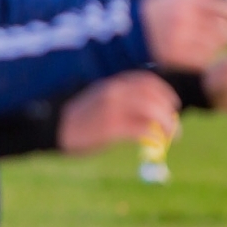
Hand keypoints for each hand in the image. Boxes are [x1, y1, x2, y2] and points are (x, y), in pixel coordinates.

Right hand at [57, 71, 179, 154]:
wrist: (53, 127)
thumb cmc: (80, 119)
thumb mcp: (102, 102)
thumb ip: (125, 103)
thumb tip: (152, 114)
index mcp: (113, 83)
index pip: (148, 82)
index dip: (165, 94)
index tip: (173, 106)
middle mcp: (115, 91)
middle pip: (154, 97)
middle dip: (169, 113)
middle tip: (174, 129)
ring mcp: (113, 108)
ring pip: (152, 111)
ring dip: (167, 125)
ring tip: (170, 138)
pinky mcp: (110, 127)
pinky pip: (141, 130)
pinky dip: (153, 137)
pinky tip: (155, 144)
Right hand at [139, 0, 226, 70]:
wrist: (122, 31)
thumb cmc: (153, 10)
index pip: (225, 8)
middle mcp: (184, 17)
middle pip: (225, 33)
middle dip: (225, 35)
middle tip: (221, 35)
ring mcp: (178, 38)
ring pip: (214, 48)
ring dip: (212, 48)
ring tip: (200, 43)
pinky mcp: (173, 56)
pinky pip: (201, 61)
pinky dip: (201, 60)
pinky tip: (192, 55)